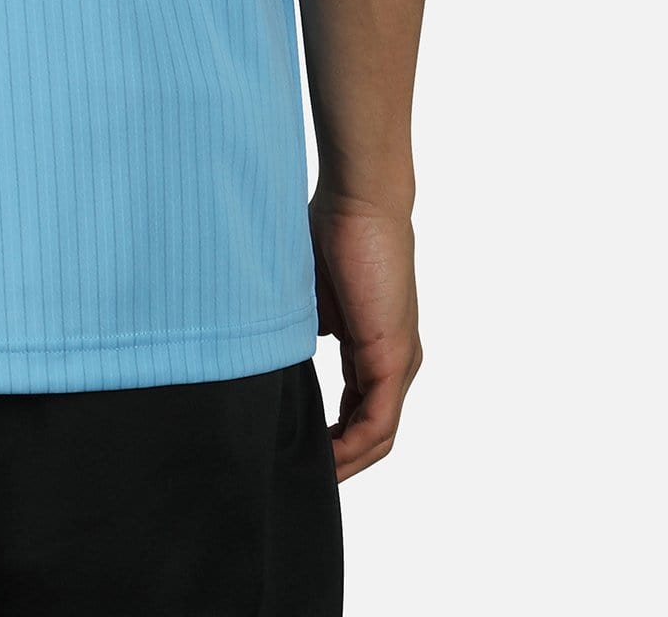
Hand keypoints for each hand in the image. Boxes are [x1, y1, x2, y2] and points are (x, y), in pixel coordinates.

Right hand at [310, 193, 422, 482]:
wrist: (359, 202)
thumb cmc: (331, 231)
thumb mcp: (308, 295)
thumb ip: (300, 328)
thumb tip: (276, 353)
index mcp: (373, 345)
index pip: (358, 409)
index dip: (331, 437)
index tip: (296, 448)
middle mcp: (394, 361)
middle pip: (370, 431)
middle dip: (337, 458)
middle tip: (297, 472)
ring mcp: (398, 362)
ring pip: (376, 434)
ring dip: (344, 460)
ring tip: (308, 474)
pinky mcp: (394, 358)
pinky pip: (377, 422)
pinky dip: (351, 446)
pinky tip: (324, 456)